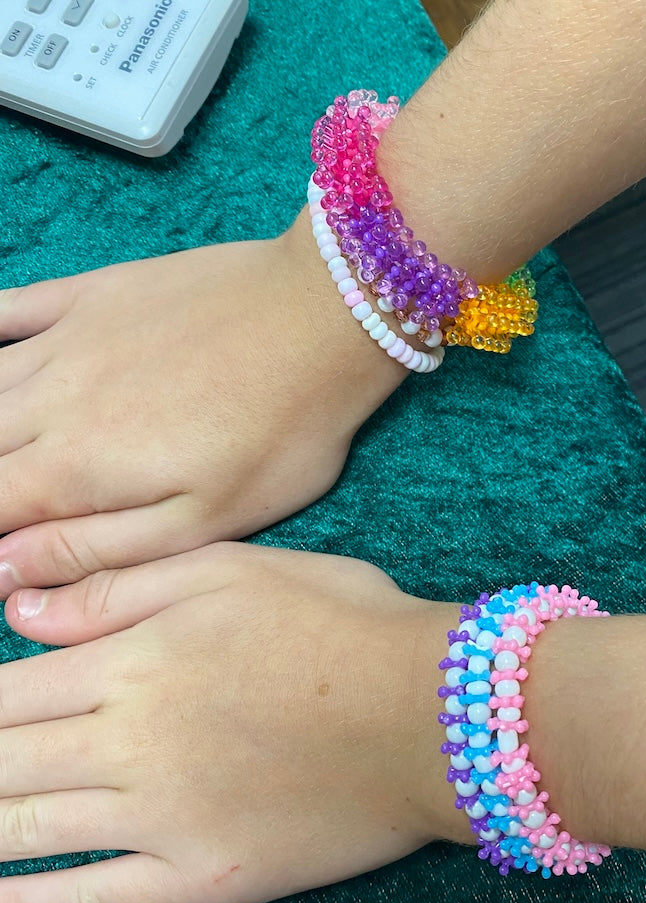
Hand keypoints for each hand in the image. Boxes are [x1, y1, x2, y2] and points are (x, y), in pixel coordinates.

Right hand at [0, 211, 407, 597]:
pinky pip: (10, 306)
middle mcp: (50, 402)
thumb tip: (5, 572)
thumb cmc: (280, 433)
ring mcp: (68, 340)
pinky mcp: (95, 294)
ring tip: (5, 450)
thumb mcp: (204, 518)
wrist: (322, 321)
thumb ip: (98, 548)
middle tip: (14, 499)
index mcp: (75, 469)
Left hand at [0, 543, 468, 902]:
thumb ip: (123, 587)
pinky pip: (93, 900)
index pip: (5, 694)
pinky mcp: (203, 876)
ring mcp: (162, 820)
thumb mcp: (235, 569)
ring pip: (26, 833)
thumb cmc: (342, 620)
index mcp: (135, 664)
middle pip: (0, 767)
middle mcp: (130, 746)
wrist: (431, 709)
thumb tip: (18, 613)